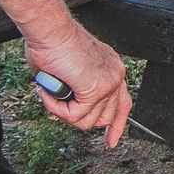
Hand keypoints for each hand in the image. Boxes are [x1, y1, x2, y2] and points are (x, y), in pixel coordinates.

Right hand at [24, 20, 130, 147]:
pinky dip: (57, 108)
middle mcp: (116, 76)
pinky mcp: (96, 88)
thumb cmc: (54, 44)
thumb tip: (66, 108)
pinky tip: (50, 93)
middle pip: (105, 117)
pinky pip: (75, 114)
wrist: (51, 31)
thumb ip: (73, 91)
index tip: (110, 142)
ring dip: (63, 112)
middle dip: (78, 119)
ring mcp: (108, 83)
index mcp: (112, 70)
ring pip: (88, 120)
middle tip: (58, 107)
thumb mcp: (69, 71)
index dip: (116, 126)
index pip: (123, 104)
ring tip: (50, 93)